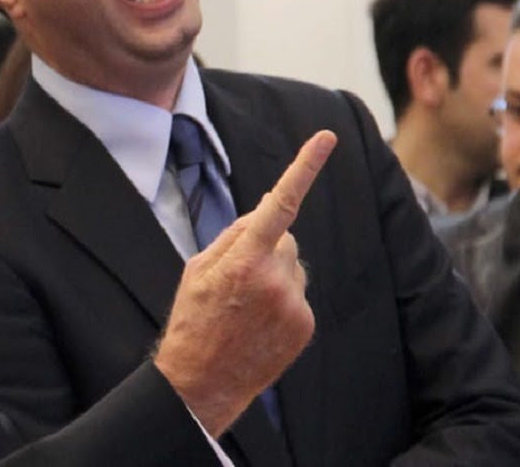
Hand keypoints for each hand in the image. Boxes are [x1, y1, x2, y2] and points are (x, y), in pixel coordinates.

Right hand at [153, 129, 336, 435]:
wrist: (201, 382)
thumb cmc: (194, 319)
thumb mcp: (198, 267)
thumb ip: (234, 235)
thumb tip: (267, 212)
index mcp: (243, 259)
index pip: (279, 203)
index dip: (304, 167)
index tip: (325, 138)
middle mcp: (275, 278)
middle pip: (284, 237)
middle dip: (266, 245)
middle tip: (236, 277)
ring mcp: (294, 303)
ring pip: (293, 265)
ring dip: (275, 274)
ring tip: (245, 305)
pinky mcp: (305, 324)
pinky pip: (298, 293)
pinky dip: (283, 299)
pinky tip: (259, 321)